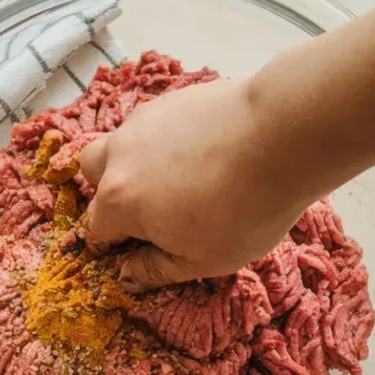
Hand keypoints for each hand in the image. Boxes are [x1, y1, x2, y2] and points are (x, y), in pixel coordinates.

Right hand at [80, 79, 311, 290]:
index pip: (96, 229)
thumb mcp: (201, 260)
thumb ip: (156, 270)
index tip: (140, 249)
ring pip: (124, 142)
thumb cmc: (243, 209)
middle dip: (108, 191)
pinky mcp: (173, 97)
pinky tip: (205, 150)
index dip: (114, 245)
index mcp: (118, 202)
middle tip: (150, 208)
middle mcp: (120, 155)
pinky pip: (156, 122)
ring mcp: (144, 120)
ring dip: (137, 161)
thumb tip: (127, 276)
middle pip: (92, 172)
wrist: (282, 135)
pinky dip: (168, 139)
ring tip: (183, 176)